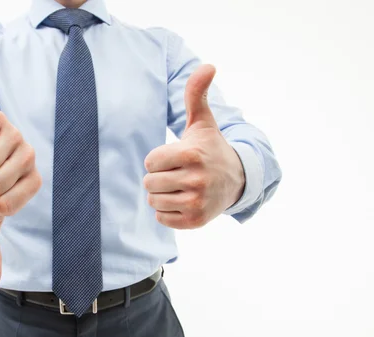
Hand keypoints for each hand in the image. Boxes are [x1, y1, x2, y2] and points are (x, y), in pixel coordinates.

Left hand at [143, 64, 244, 228]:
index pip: (150, 162)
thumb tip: (208, 65)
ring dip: (162, 195)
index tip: (174, 158)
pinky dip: (167, 212)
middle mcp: (196, 180)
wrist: (237, 180)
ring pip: (154, 202)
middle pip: (149, 183)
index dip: (158, 159)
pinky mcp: (195, 221)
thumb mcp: (203, 122)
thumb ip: (196, 94)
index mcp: (191, 155)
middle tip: (176, 173)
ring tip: (180, 187)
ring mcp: (197, 202)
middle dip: (158, 178)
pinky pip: (162, 219)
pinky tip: (183, 200)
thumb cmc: (211, 148)